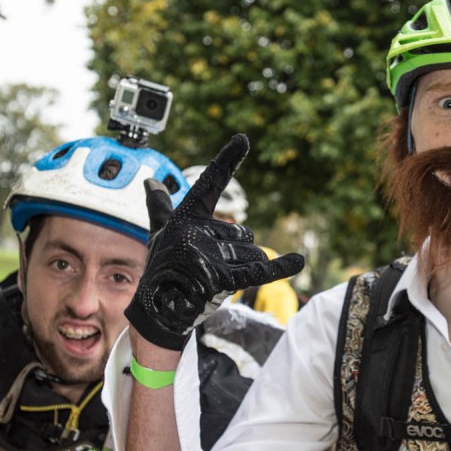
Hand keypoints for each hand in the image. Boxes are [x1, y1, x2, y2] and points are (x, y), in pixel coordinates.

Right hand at [126, 134, 304, 350]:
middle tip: (210, 268)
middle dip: (238, 253)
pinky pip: (258, 270)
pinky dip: (280, 268)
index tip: (243, 139)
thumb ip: (160, 209)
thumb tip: (150, 182)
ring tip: (215, 281)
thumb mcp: (161, 236)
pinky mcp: (218, 278)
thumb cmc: (162, 270)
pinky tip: (299, 261)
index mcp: (186, 217)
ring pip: (253, 254)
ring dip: (243, 269)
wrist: (158, 311)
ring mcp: (207, 254)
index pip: (210, 184)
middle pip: (244, 234)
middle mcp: (196, 231)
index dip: (227, 161)